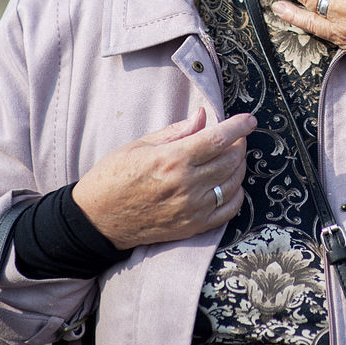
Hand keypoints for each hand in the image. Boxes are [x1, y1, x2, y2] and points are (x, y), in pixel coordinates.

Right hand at [72, 108, 255, 250]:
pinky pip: (228, 210)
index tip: (248, 120)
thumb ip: (177, 131)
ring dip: (239, 166)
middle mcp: (186, 185)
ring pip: (233, 183)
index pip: (218, 139)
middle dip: (239, 144)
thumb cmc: (113, 176)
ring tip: (232, 156)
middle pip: (230, 160)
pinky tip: (229, 183)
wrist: (96, 220)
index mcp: (172, 160)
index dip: (239, 126)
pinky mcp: (192, 227)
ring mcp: (191, 209)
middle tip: (236, 137)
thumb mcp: (140, 145)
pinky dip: (236, 193)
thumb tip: (204, 116)